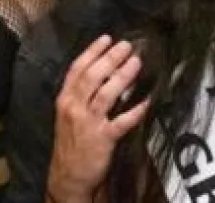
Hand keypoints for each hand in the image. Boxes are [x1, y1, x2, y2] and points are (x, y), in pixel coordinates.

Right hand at [46, 36, 149, 202]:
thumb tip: (106, 70)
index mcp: (65, 99)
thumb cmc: (72, 141)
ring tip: (137, 63)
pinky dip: (136, 111)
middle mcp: (74, 108)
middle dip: (110, 58)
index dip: (92, 51)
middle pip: (92, 77)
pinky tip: (148, 100)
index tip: (107, 38)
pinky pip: (122, 122)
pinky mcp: (103, 139)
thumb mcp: (68, 114)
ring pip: (106, 94)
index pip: (77, 69)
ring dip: (123, 77)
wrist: (68, 176)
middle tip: (127, 46)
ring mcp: (88, 123)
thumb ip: (81, 93)